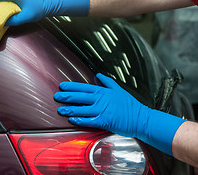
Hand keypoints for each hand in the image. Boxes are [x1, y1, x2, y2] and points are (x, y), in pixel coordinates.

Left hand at [54, 73, 185, 155]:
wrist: (141, 118)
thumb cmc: (130, 105)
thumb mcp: (118, 89)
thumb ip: (107, 82)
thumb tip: (98, 75)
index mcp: (103, 92)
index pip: (84, 87)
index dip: (71, 86)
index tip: (62, 86)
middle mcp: (101, 100)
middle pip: (80, 97)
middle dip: (67, 96)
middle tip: (56, 96)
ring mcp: (102, 110)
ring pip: (82, 109)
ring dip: (70, 109)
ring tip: (60, 109)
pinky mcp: (105, 121)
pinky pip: (89, 120)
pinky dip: (80, 120)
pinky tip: (72, 119)